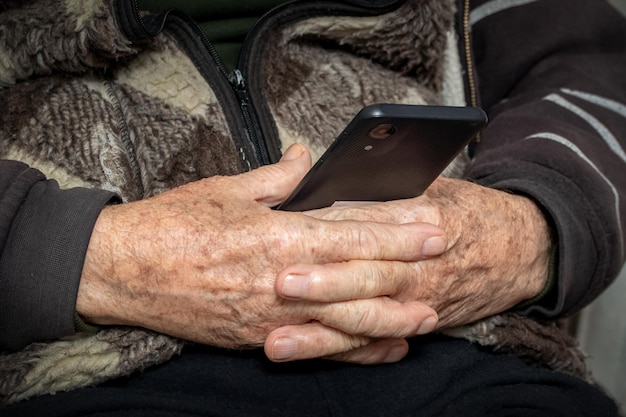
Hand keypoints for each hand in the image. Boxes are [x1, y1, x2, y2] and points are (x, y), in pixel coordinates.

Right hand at [77, 144, 444, 352]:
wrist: (123, 270)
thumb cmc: (172, 227)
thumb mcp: (225, 190)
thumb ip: (276, 179)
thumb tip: (307, 159)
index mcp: (276, 236)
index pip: (351, 235)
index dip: (396, 232)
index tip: (430, 228)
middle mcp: (281, 281)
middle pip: (356, 280)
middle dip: (405, 274)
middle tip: (443, 268)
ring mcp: (271, 316)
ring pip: (343, 323)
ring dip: (388, 321)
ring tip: (425, 318)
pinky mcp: (257, 338)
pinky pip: (314, 349)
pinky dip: (351, 350)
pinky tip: (380, 350)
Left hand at [267, 177, 551, 357]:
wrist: (523, 250)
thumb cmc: (473, 213)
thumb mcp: (436, 187)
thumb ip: (385, 188)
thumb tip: (330, 183)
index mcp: (423, 219)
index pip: (367, 223)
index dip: (327, 228)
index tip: (290, 229)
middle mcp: (420, 265)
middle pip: (366, 273)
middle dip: (324, 282)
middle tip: (282, 283)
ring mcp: (419, 299)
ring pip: (367, 318)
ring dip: (323, 331)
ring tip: (280, 340)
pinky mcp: (419, 322)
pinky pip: (378, 340)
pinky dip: (346, 350)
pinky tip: (313, 353)